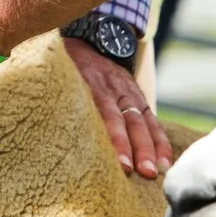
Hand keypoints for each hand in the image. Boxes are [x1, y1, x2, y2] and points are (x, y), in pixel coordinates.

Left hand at [66, 37, 170, 177]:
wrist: (86, 43)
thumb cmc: (66, 70)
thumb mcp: (61, 79)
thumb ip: (61, 100)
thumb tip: (50, 135)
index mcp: (92, 83)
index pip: (106, 114)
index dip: (115, 139)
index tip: (122, 164)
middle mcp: (114, 88)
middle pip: (129, 120)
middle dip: (138, 148)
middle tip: (143, 173)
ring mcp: (129, 91)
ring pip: (143, 120)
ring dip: (151, 148)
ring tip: (155, 173)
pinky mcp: (139, 96)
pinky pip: (152, 119)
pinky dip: (161, 141)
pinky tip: (165, 162)